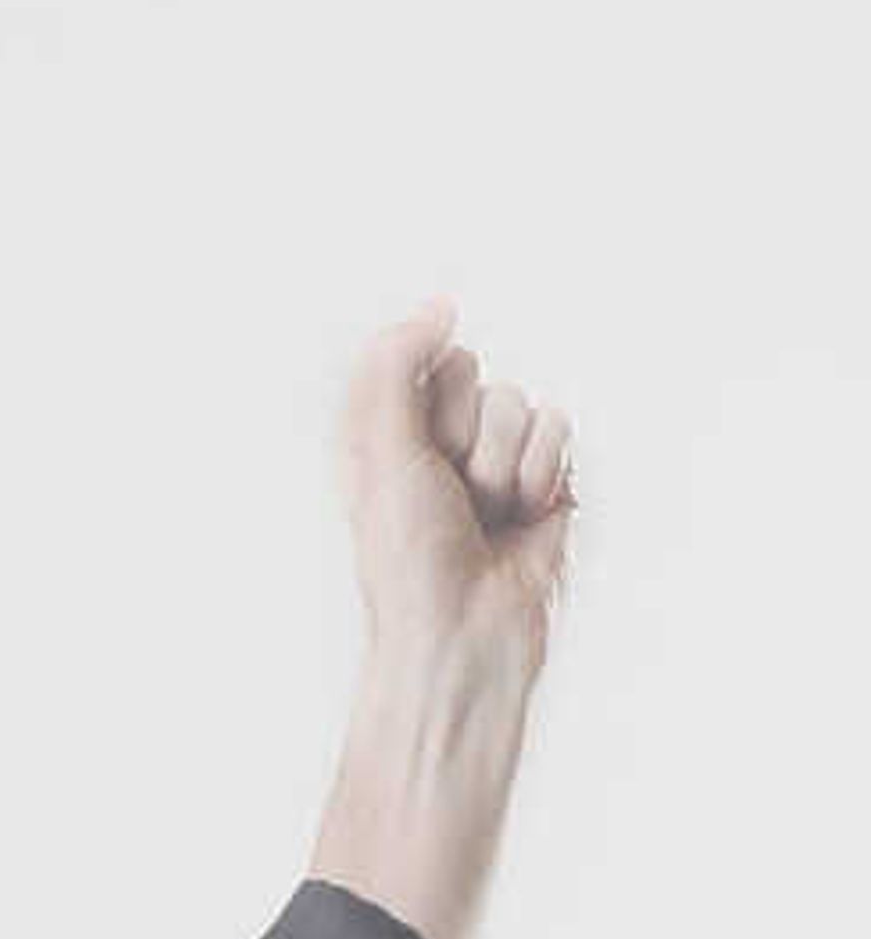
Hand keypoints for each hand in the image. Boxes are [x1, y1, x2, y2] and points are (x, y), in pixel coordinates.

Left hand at [333, 294, 578, 688]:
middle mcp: (439, 443)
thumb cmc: (410, 559)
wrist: (466, 630)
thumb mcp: (380, 452)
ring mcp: (494, 460)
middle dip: (461, 433)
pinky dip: (540, 474)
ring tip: (484, 516)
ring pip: (517, 403)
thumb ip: (392, 367)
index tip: (411, 458)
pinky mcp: (545, 479)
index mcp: (386, 435)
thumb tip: (438, 308)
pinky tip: (522, 517)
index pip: (418, 361)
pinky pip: (558, 429)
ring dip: (501, 463)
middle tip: (448, 494)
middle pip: (469, 375)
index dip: (421, 403)